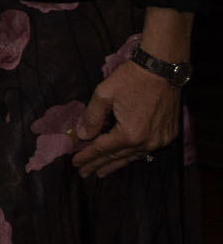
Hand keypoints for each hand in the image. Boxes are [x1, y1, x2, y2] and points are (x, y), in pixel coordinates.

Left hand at [73, 61, 181, 177]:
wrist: (163, 69)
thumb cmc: (132, 79)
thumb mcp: (104, 94)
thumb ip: (92, 117)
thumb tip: (83, 135)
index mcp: (130, 134)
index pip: (102, 149)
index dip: (87, 156)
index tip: (75, 163)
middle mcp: (147, 142)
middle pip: (117, 157)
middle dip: (98, 165)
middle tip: (84, 173)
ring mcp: (160, 140)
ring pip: (132, 157)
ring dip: (115, 164)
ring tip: (101, 171)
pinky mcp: (168, 135)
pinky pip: (146, 151)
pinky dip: (132, 155)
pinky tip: (124, 158)